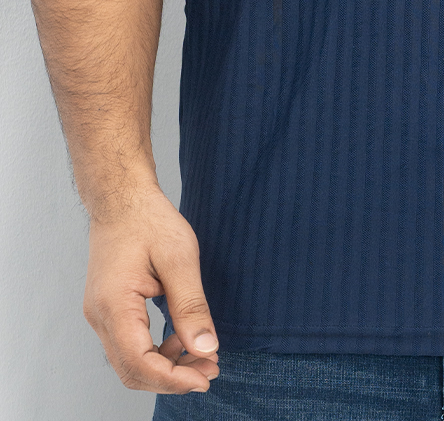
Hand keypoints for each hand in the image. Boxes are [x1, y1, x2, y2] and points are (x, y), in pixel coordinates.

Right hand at [83, 185, 220, 393]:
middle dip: (173, 378)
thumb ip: (191, 306)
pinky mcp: (106, 310)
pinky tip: (179, 340)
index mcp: (114, 305)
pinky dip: (154, 353)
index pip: (140, 363)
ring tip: (201, 355)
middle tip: (210, 369)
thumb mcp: (180, 258)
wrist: (121, 197)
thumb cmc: (149, 220)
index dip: (174, 379)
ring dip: (165, 367)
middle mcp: (99, 316)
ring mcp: (99, 315)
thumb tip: (206, 348)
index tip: (206, 377)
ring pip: (128, 362)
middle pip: (132, 371)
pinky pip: (127, 346)